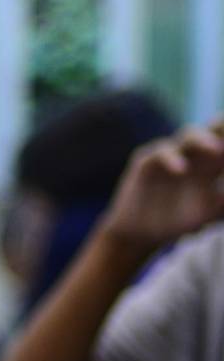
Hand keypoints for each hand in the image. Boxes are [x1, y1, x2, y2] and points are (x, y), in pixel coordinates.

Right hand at [100, 120, 223, 255]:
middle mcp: (196, 152)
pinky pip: (160, 152)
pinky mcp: (147, 161)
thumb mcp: (215, 211)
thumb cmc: (183, 219)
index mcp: (216, 161)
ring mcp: (172, 153)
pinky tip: (181, 169)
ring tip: (219, 149)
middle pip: (215, 129)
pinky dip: (171, 158)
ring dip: (204, 140)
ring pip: (190, 135)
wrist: (144, 232)